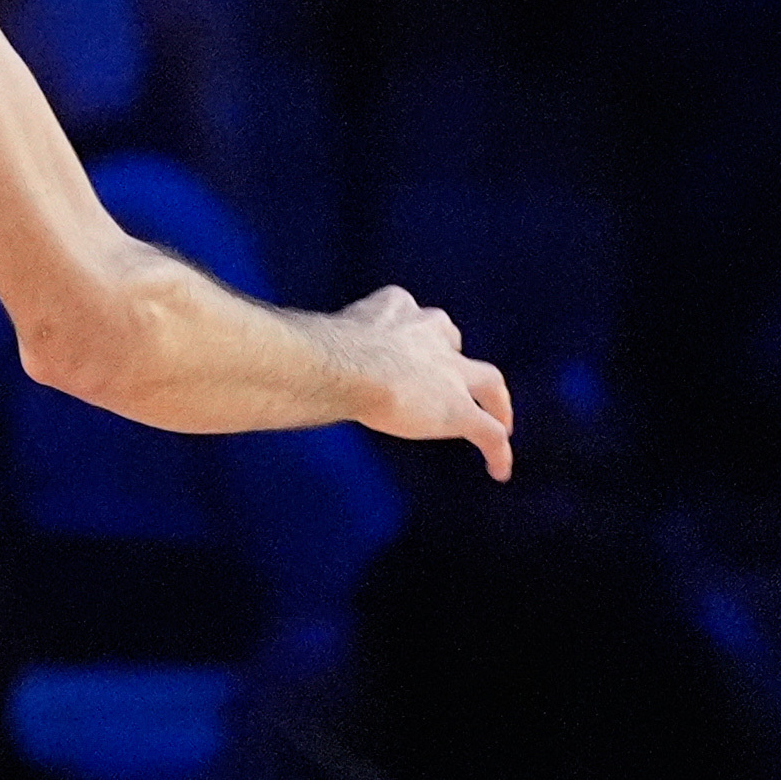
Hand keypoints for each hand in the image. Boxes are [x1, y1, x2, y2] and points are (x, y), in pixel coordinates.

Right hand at [330, 286, 514, 478]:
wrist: (345, 367)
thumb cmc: (319, 352)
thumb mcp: (317, 339)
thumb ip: (314, 350)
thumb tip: (281, 362)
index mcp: (393, 308)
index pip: (411, 313)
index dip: (411, 329)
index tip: (403, 341)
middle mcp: (430, 334)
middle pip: (451, 339)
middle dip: (452, 355)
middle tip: (449, 375)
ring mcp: (450, 374)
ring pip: (490, 382)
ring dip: (496, 400)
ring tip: (499, 418)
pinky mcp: (458, 411)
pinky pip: (490, 433)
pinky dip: (498, 452)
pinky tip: (498, 470)